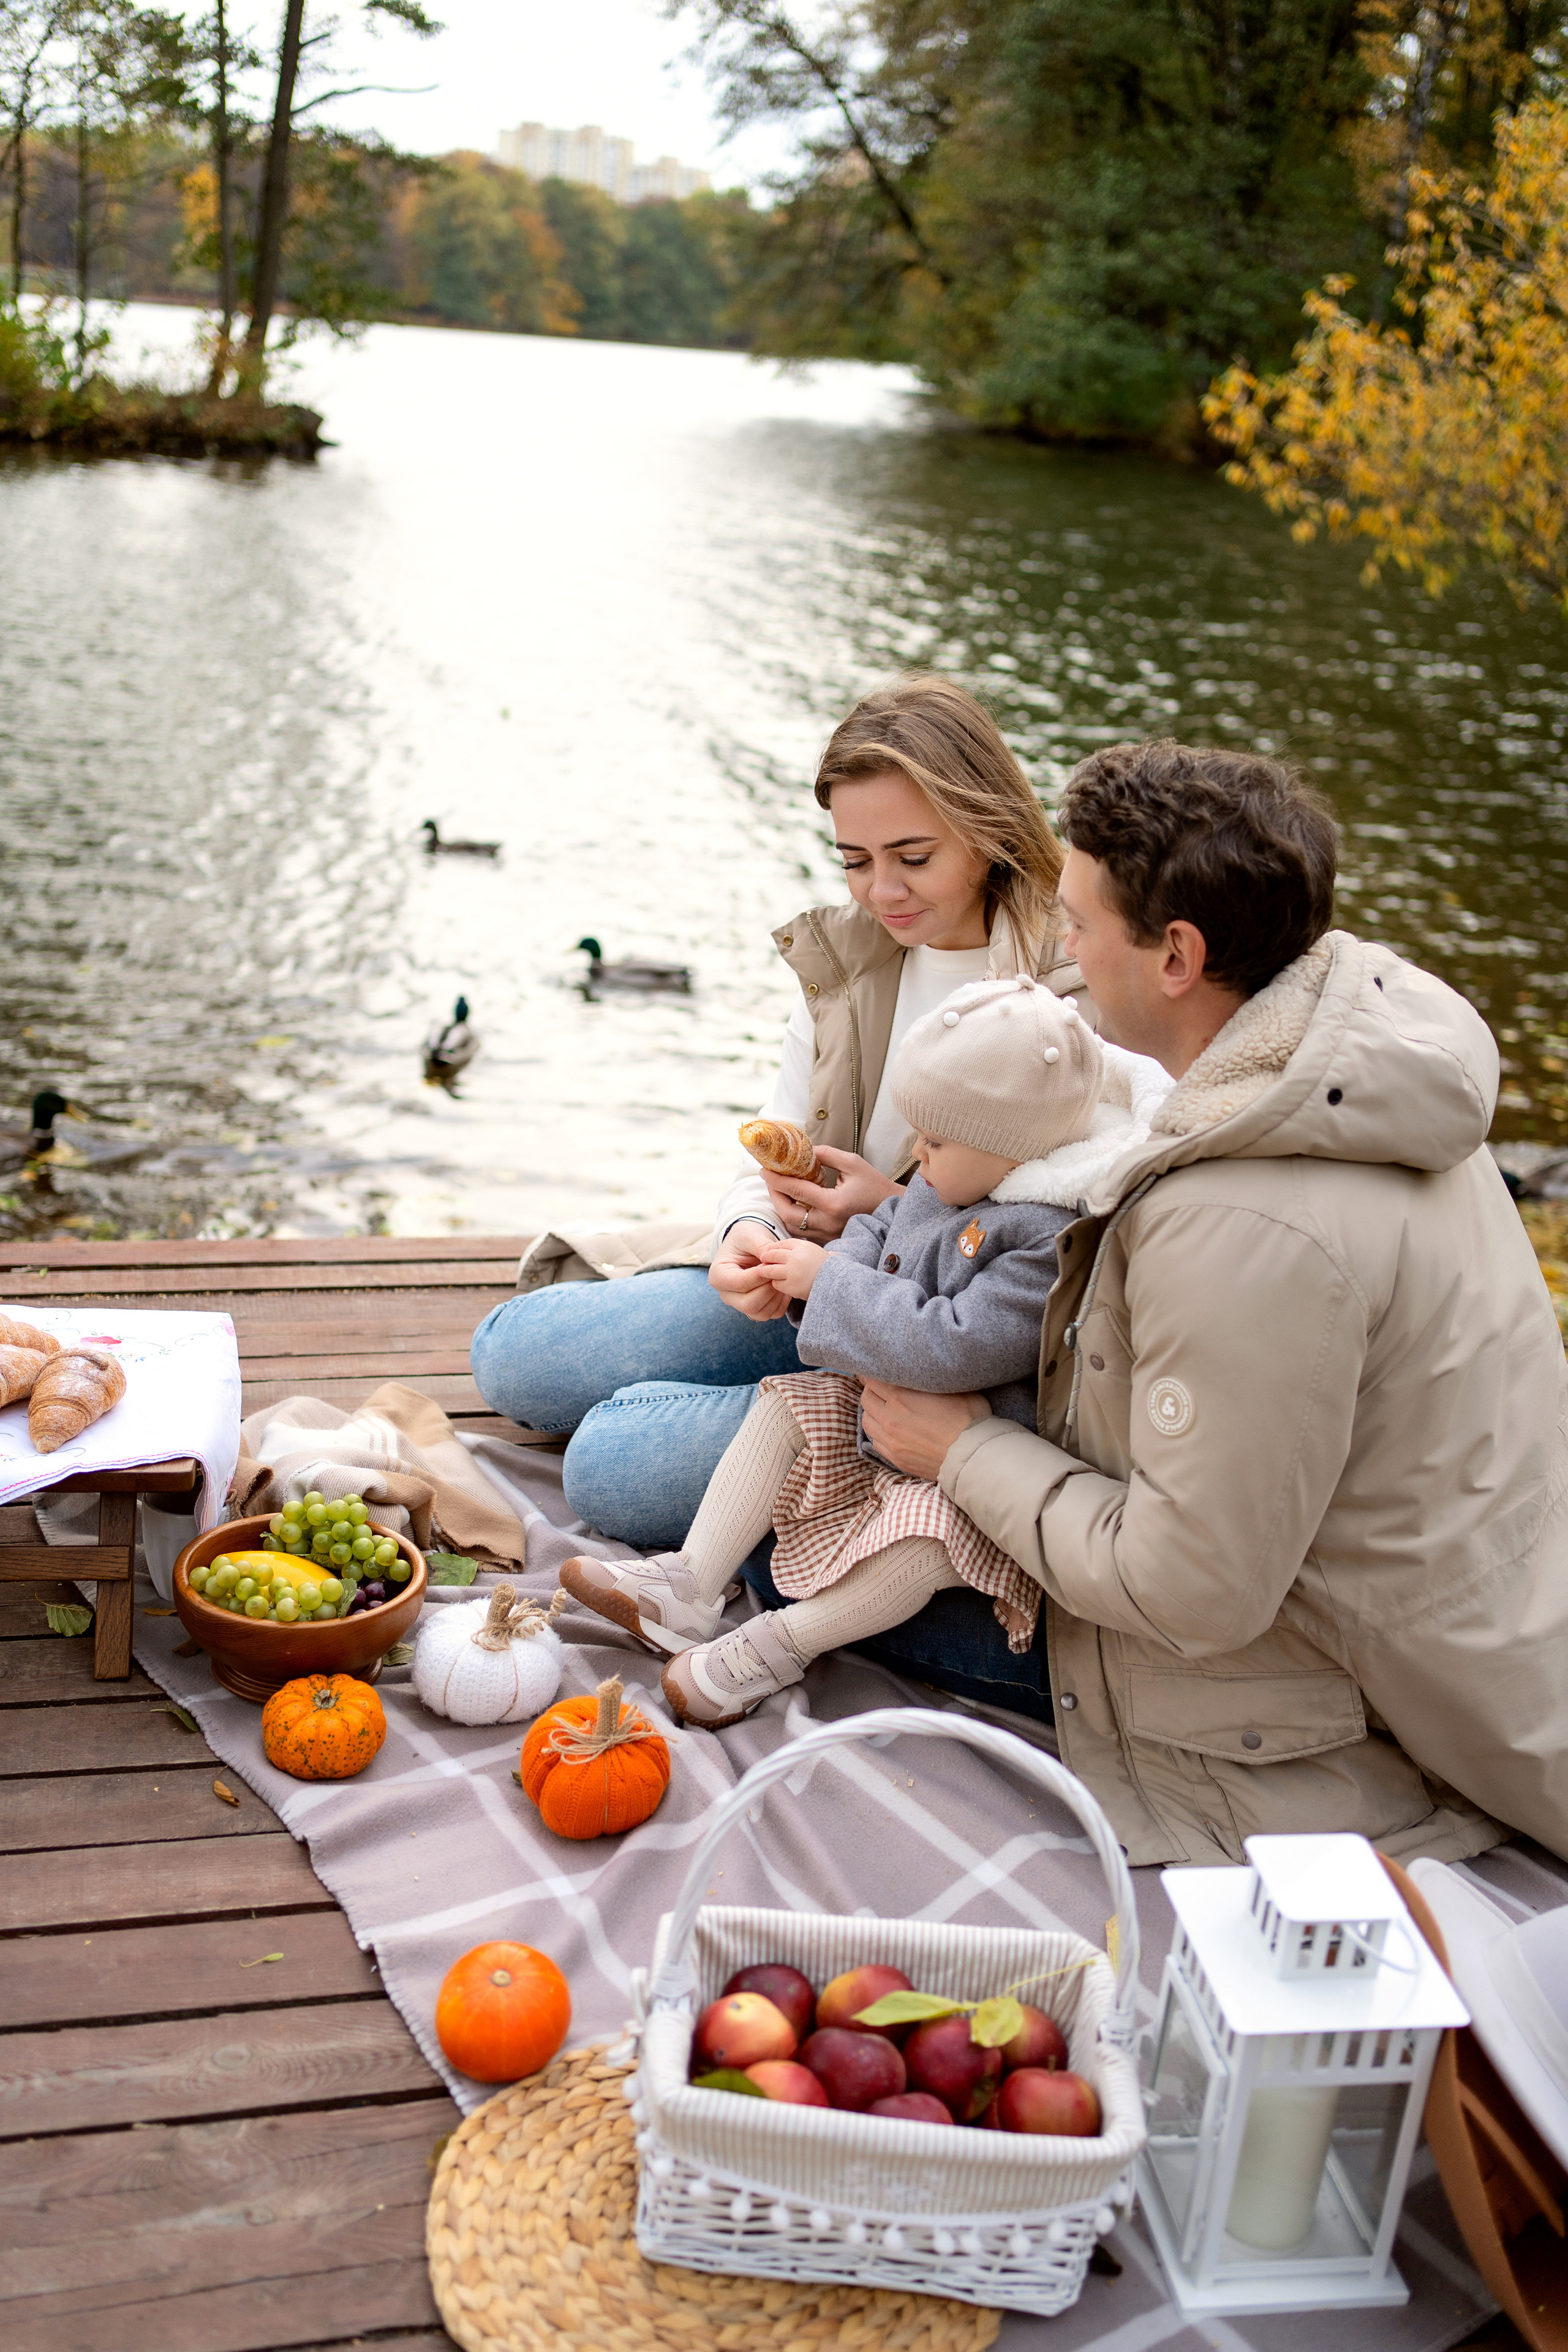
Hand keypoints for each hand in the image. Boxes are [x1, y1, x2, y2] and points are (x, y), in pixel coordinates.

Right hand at [708, 1224, 790, 1320]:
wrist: (748, 1245)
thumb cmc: (745, 1238)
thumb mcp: (750, 1235)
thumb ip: (760, 1245)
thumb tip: (770, 1259)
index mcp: (718, 1276)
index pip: (740, 1283)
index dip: (761, 1275)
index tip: (773, 1263)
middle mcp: (727, 1294)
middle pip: (749, 1304)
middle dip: (769, 1289)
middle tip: (779, 1272)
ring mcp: (740, 1304)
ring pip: (761, 1313)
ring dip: (776, 1297)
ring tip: (782, 1278)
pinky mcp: (755, 1308)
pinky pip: (771, 1314)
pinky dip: (781, 1303)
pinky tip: (784, 1286)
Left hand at [757, 1236, 826, 1300]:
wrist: (836, 1284)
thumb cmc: (825, 1267)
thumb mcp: (813, 1250)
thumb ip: (797, 1248)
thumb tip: (777, 1247)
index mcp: (803, 1246)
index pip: (781, 1244)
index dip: (772, 1248)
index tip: (767, 1251)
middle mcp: (796, 1258)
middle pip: (773, 1255)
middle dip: (765, 1258)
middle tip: (762, 1260)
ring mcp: (793, 1273)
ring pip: (771, 1270)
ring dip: (766, 1271)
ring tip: (764, 1272)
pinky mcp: (792, 1286)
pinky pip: (776, 1284)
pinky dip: (776, 1283)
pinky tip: (779, 1282)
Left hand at [763, 1145, 903, 1241]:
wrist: (891, 1211)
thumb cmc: (875, 1186)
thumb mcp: (854, 1164)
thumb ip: (827, 1155)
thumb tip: (805, 1150)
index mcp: (834, 1203)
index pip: (797, 1190)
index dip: (777, 1179)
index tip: (765, 1169)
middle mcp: (828, 1222)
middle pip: (788, 1213)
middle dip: (774, 1195)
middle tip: (769, 1179)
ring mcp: (828, 1234)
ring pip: (792, 1225)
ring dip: (781, 1208)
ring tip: (778, 1190)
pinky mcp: (828, 1239)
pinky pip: (802, 1232)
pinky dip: (792, 1218)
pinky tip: (791, 1204)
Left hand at [860, 1380, 991, 1480]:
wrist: (972, 1457)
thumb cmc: (969, 1420)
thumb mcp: (954, 1387)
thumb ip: (933, 1377)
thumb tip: (926, 1370)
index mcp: (900, 1396)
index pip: (873, 1380)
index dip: (874, 1375)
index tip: (877, 1374)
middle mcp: (890, 1417)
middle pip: (866, 1399)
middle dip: (872, 1392)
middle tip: (882, 1390)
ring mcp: (891, 1440)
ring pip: (867, 1421)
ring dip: (873, 1412)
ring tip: (884, 1410)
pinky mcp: (895, 1458)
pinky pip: (875, 1441)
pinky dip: (878, 1432)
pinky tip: (889, 1430)